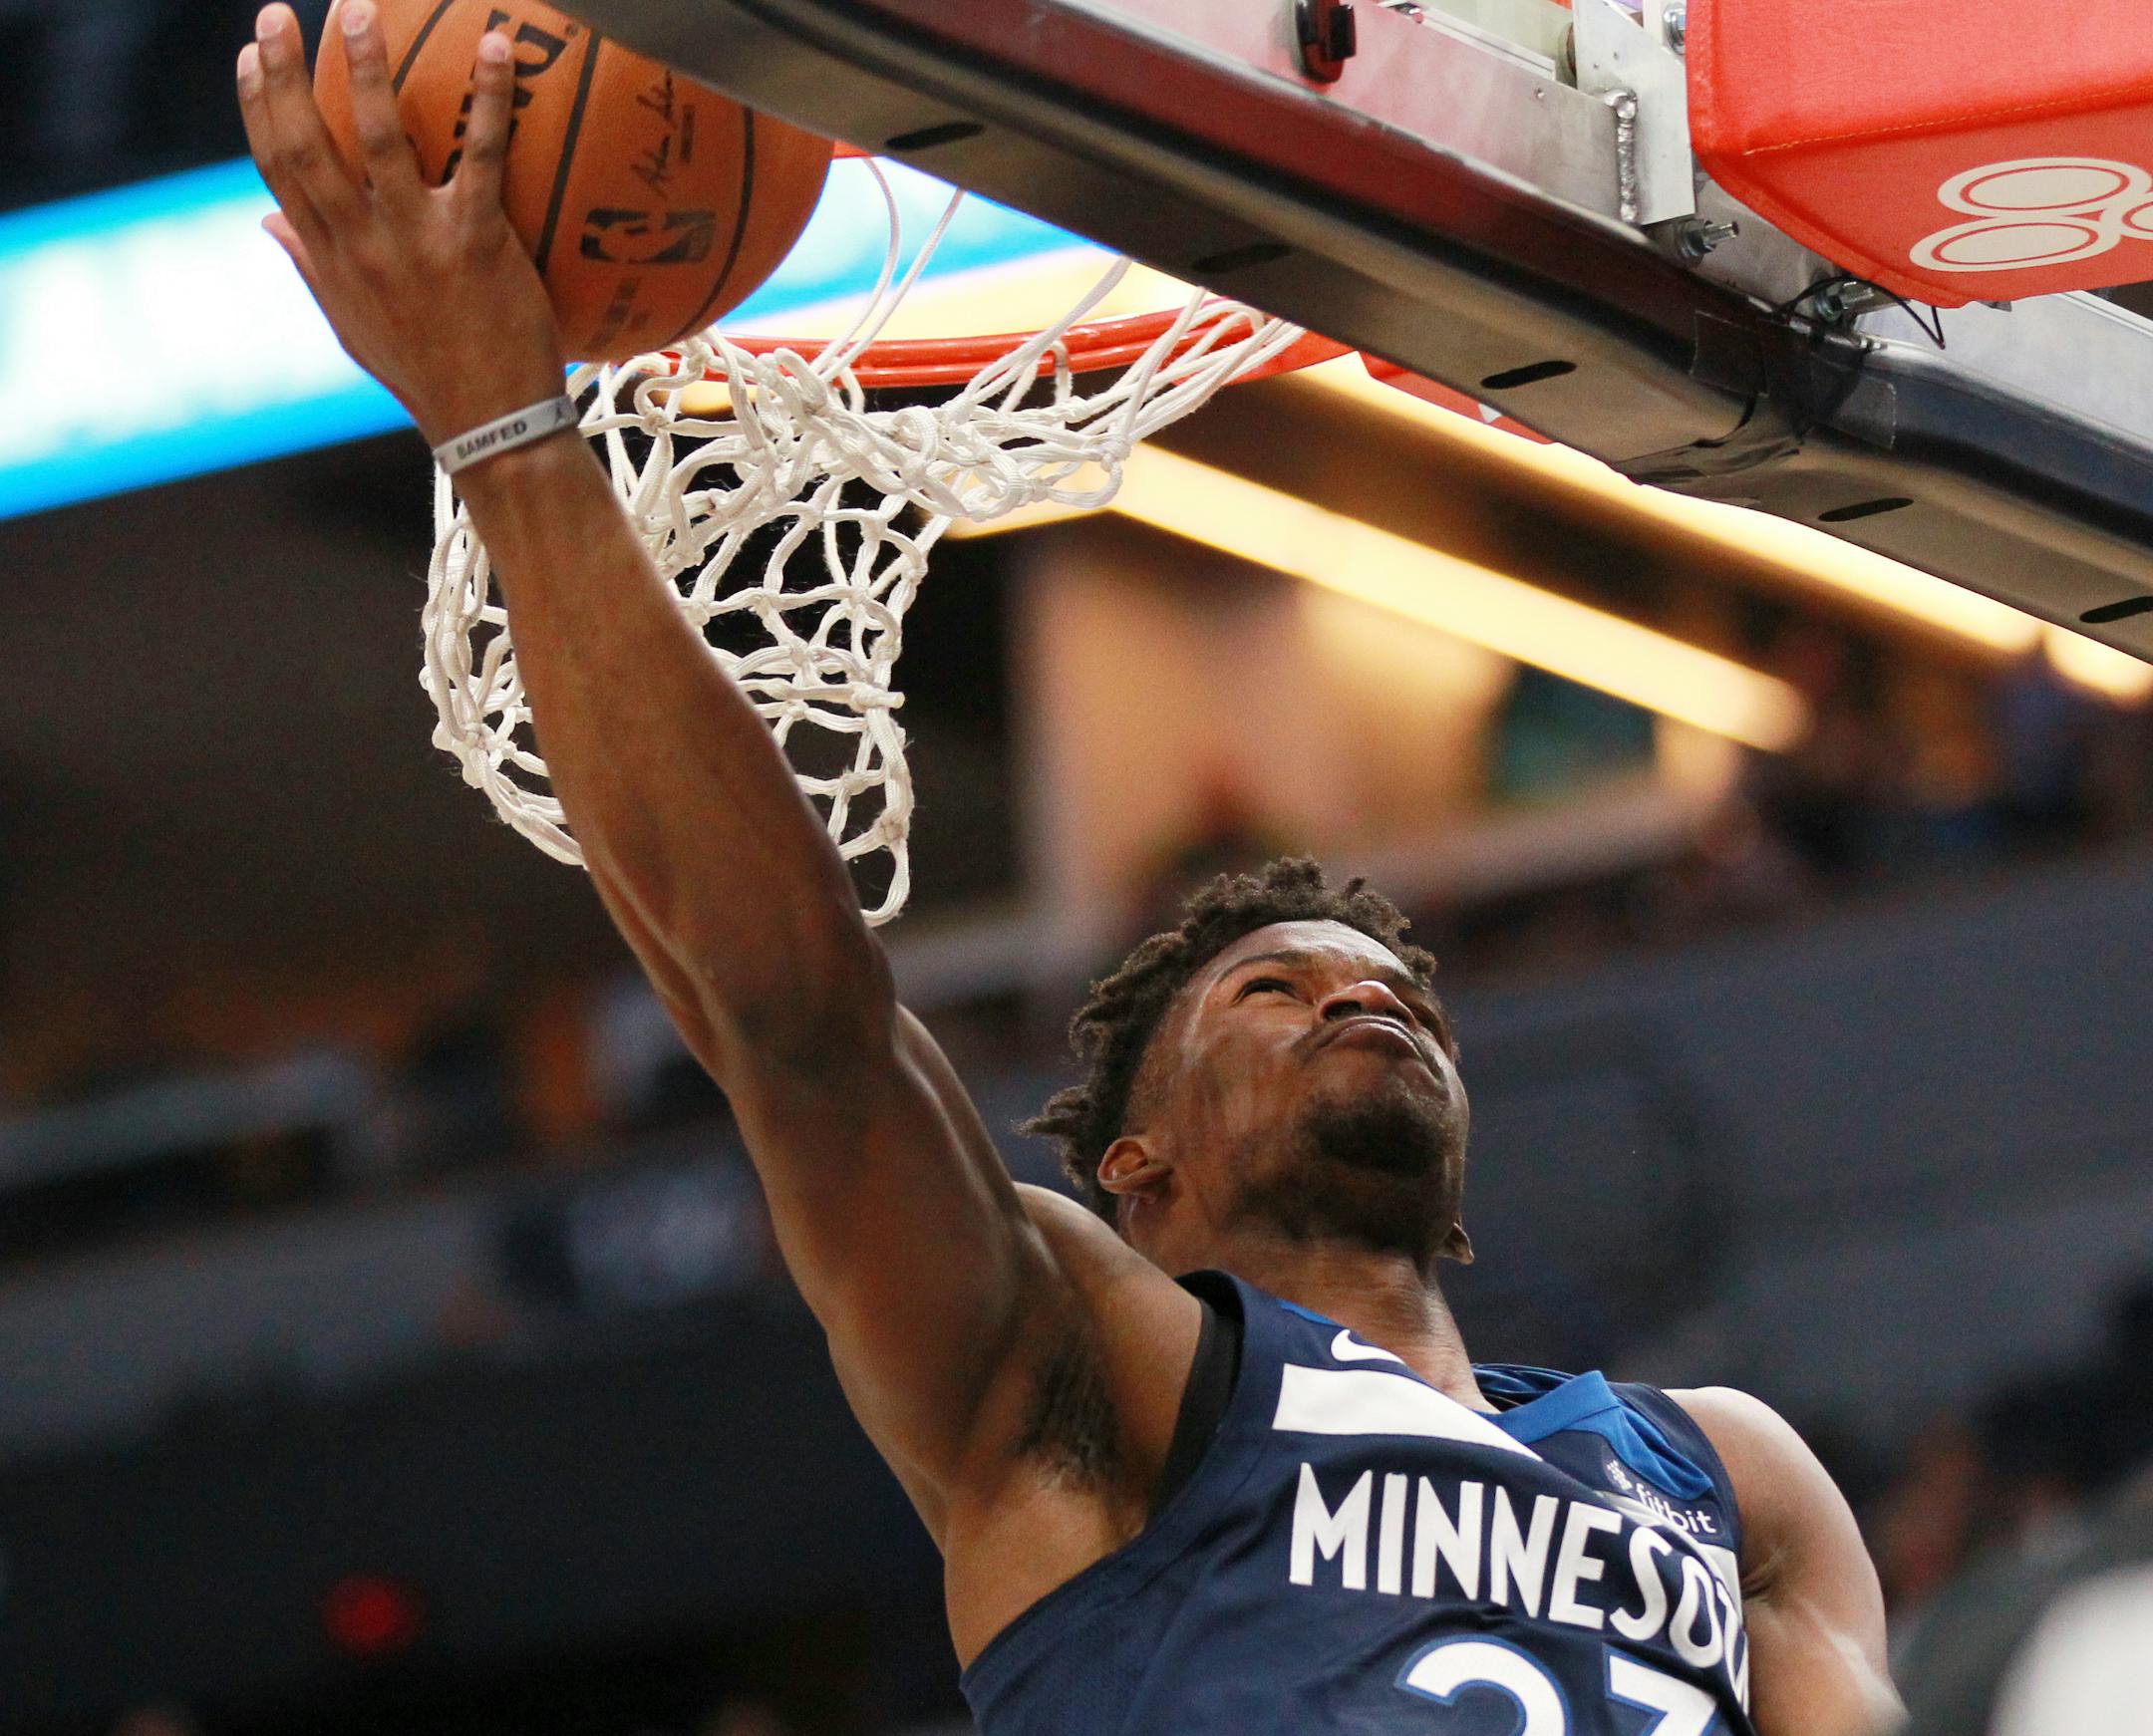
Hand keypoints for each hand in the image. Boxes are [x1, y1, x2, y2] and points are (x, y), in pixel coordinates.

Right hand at [237, 2, 567, 448]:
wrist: (493, 427)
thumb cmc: (430, 377)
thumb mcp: (356, 329)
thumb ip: (312, 268)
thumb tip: (268, 221)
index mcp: (331, 261)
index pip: (276, 170)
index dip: (257, 106)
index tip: (249, 54)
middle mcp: (362, 245)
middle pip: (307, 143)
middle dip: (284, 72)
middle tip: (278, 12)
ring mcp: (417, 241)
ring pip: (379, 137)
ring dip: (366, 67)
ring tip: (360, 10)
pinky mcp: (478, 242)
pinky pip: (481, 156)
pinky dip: (490, 99)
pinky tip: (495, 48)